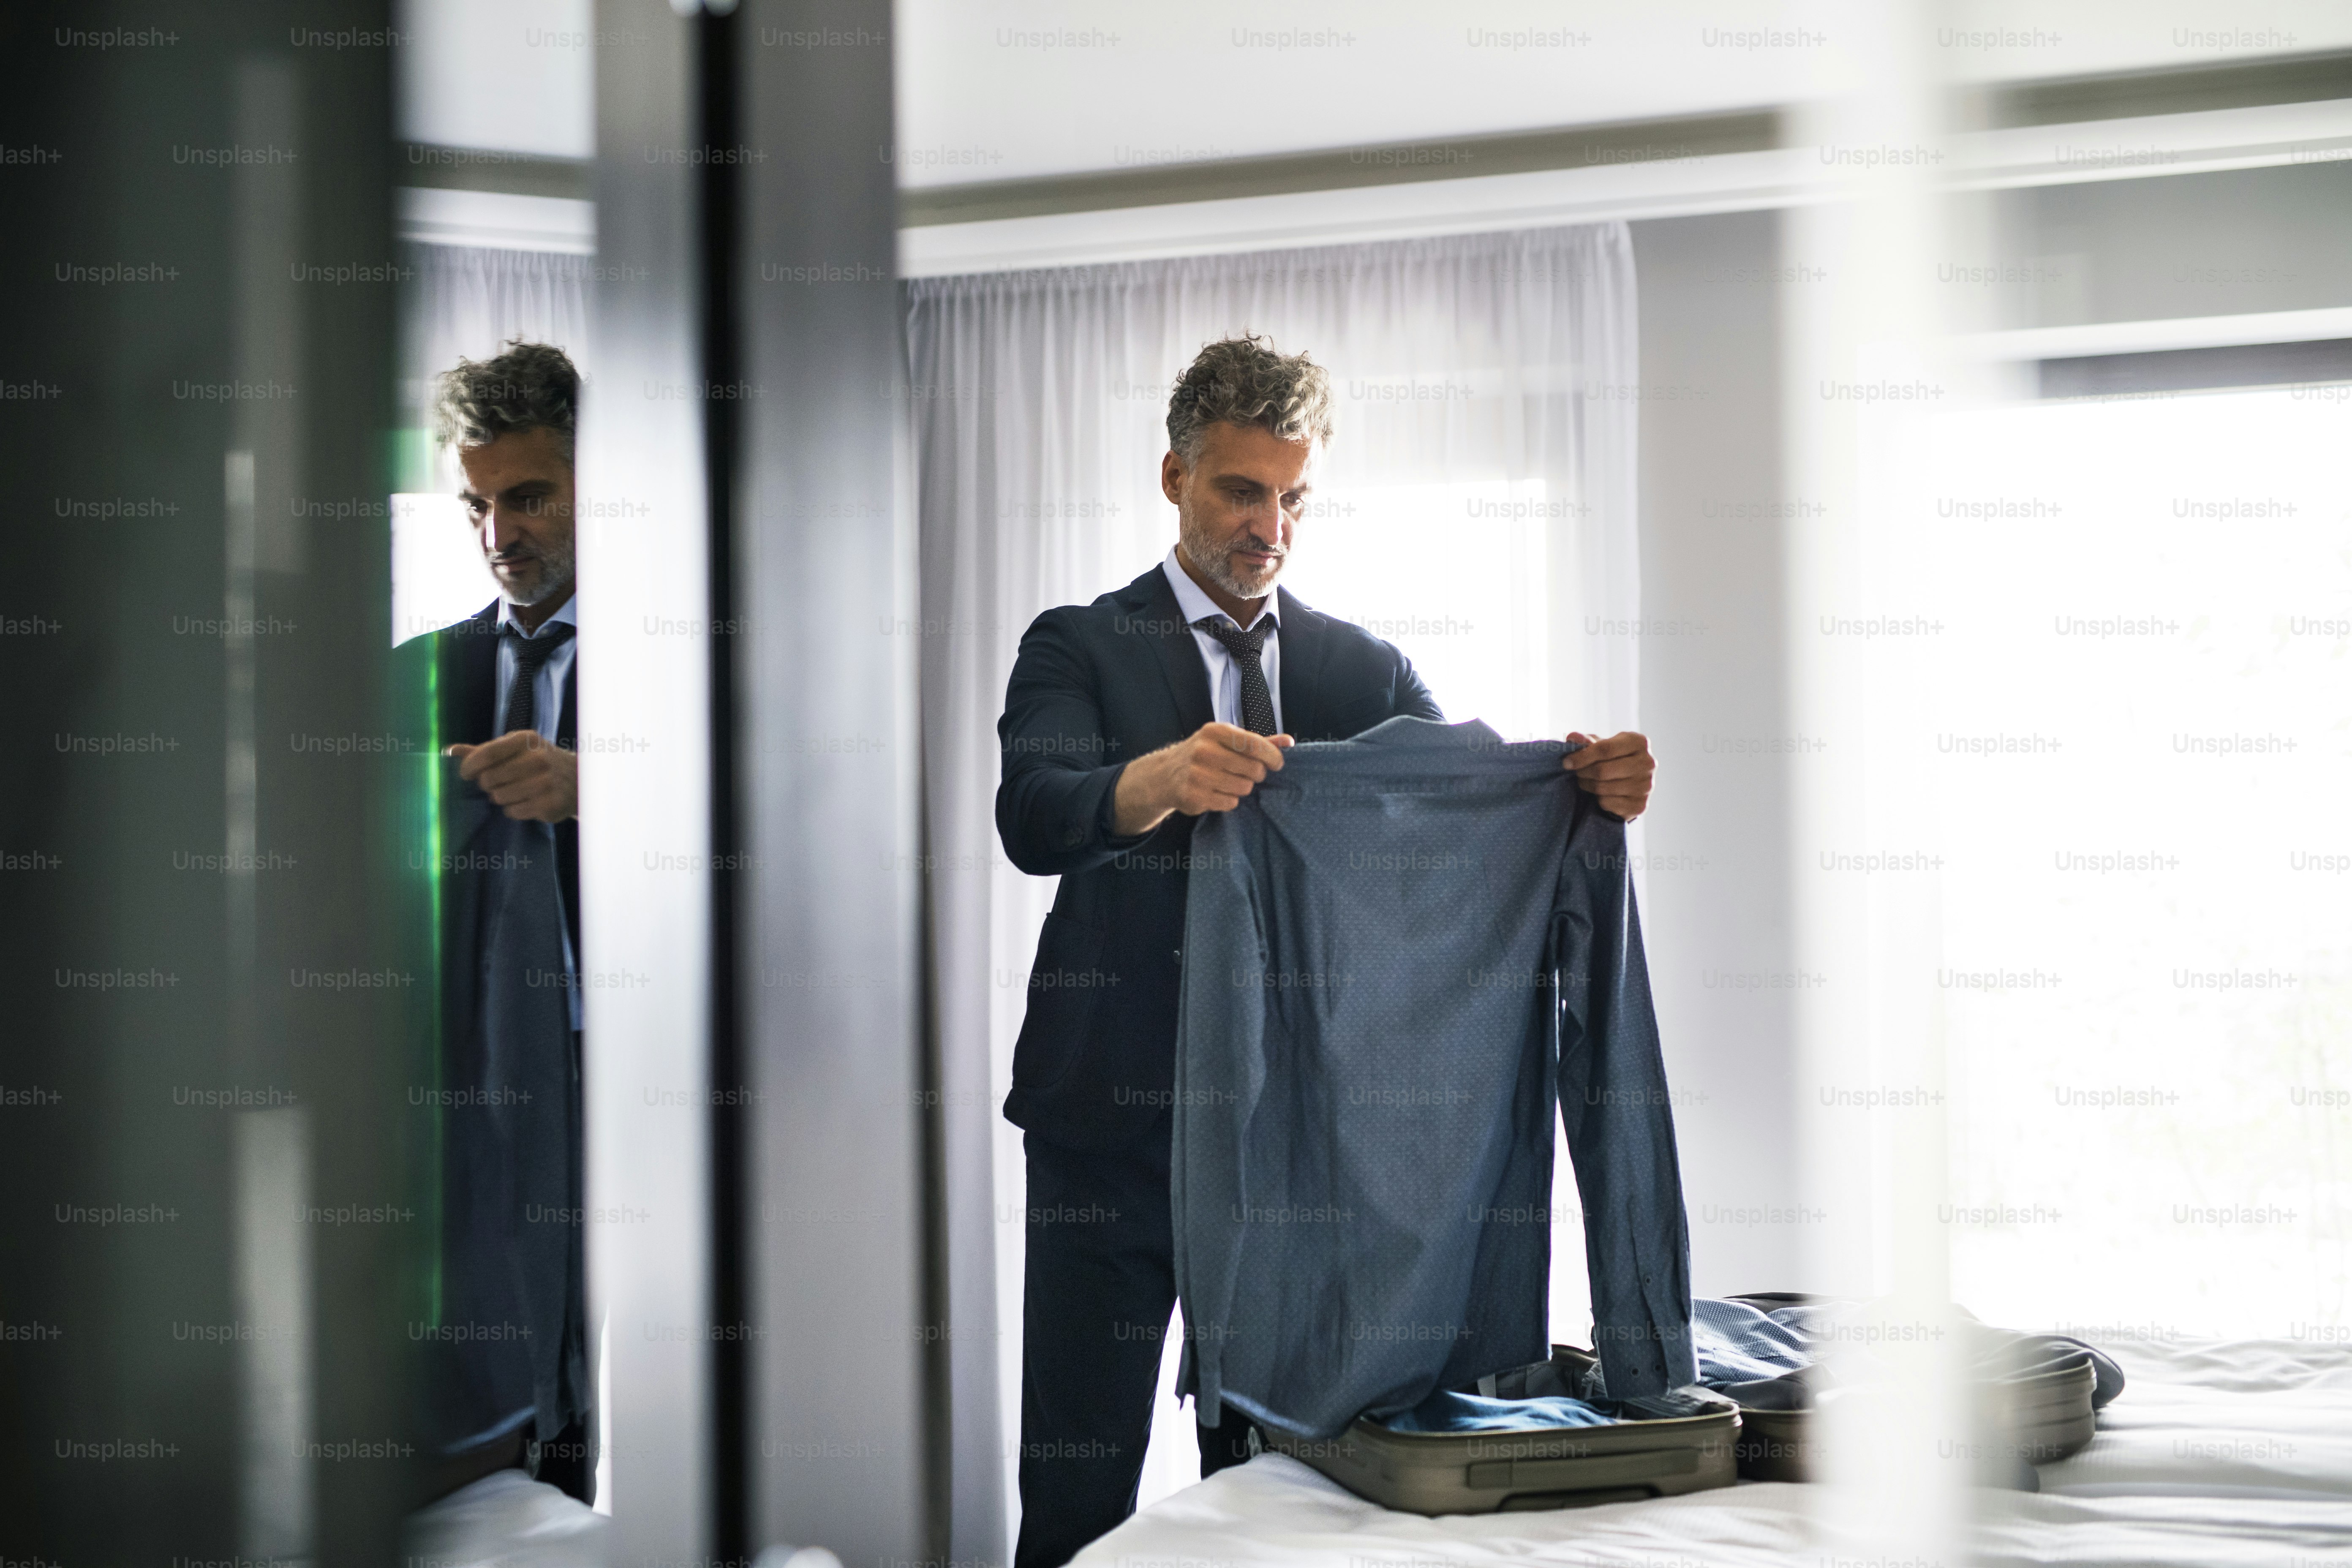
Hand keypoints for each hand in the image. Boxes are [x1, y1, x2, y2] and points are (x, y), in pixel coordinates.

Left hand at [448, 731, 577, 822]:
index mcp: (526, 739)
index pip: (487, 754)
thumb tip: (449, 751)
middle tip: (497, 783)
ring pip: (500, 797)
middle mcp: (538, 759)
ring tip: (513, 792)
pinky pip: (514, 811)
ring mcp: (546, 782)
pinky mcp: (550, 803)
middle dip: (487, 784)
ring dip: (500, 798)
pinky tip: (525, 802)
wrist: (577, 779)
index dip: (469, 767)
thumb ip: (483, 750)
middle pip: (490, 779)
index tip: (466, 774)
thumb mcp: (514, 749)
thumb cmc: (537, 761)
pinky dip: (513, 809)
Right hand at [1112, 722, 1292, 835]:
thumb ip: (1258, 742)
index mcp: (1216, 731)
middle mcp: (1205, 750)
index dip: (1272, 757)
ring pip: (1244, 788)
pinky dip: (1228, 800)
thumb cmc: (1204, 755)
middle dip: (1255, 774)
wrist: (1165, 775)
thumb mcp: (1227, 741)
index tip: (1276, 764)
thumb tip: (1289, 741)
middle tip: (1244, 773)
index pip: (1255, 744)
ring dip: (1241, 788)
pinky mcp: (1194, 796)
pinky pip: (1230, 803)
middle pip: (1253, 769)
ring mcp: (1197, 774)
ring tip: (1227, 782)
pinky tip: (1216, 792)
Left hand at [1564, 730, 1652, 821]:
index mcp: (1639, 742)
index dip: (1582, 756)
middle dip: (1583, 772)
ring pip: (1604, 788)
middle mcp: (1648, 763)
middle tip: (1577, 773)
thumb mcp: (1602, 744)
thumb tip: (1572, 737)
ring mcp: (1646, 786)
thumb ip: (1586, 740)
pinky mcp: (1640, 805)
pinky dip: (1598, 799)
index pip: (1605, 749)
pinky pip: (1608, 803)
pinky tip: (1599, 793)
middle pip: (1603, 770)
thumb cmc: (1613, 758)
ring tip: (1585, 781)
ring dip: (1588, 785)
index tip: (1566, 762)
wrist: (1631, 781)